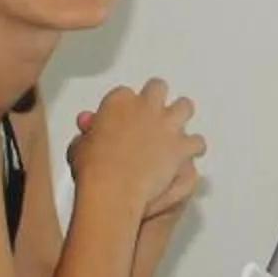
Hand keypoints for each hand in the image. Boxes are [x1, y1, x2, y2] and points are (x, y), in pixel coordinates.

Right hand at [69, 80, 204, 224]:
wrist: (114, 188)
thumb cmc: (94, 169)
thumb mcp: (80, 146)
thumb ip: (88, 133)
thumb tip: (89, 131)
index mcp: (119, 101)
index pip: (125, 93)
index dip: (124, 107)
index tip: (121, 118)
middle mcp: (146, 107)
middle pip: (157, 88)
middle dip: (156, 97)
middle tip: (152, 110)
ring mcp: (167, 125)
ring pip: (184, 106)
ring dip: (181, 114)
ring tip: (177, 124)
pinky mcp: (181, 146)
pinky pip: (197, 141)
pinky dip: (194, 147)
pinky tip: (190, 152)